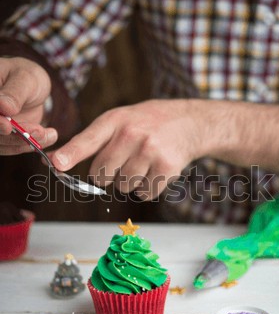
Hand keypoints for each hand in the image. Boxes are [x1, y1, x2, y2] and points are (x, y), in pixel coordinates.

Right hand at [0, 57, 57, 154]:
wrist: (32, 88)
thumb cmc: (26, 76)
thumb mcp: (24, 78)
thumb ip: (14, 93)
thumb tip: (3, 107)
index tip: (7, 125)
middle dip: (13, 136)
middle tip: (38, 130)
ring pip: (2, 144)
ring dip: (25, 142)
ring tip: (47, 133)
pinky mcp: (4, 139)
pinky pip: (14, 148)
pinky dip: (31, 145)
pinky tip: (48, 137)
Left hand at [51, 99, 204, 199]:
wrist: (190, 122)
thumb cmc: (147, 123)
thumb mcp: (119, 120)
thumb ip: (90, 141)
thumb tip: (55, 162)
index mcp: (115, 120)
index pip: (88, 140)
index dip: (70, 154)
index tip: (56, 164)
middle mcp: (132, 133)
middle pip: (102, 175)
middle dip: (107, 175)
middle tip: (122, 161)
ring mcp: (150, 151)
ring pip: (123, 187)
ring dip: (129, 182)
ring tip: (142, 163)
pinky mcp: (166, 167)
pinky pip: (144, 194)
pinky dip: (146, 189)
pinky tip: (154, 171)